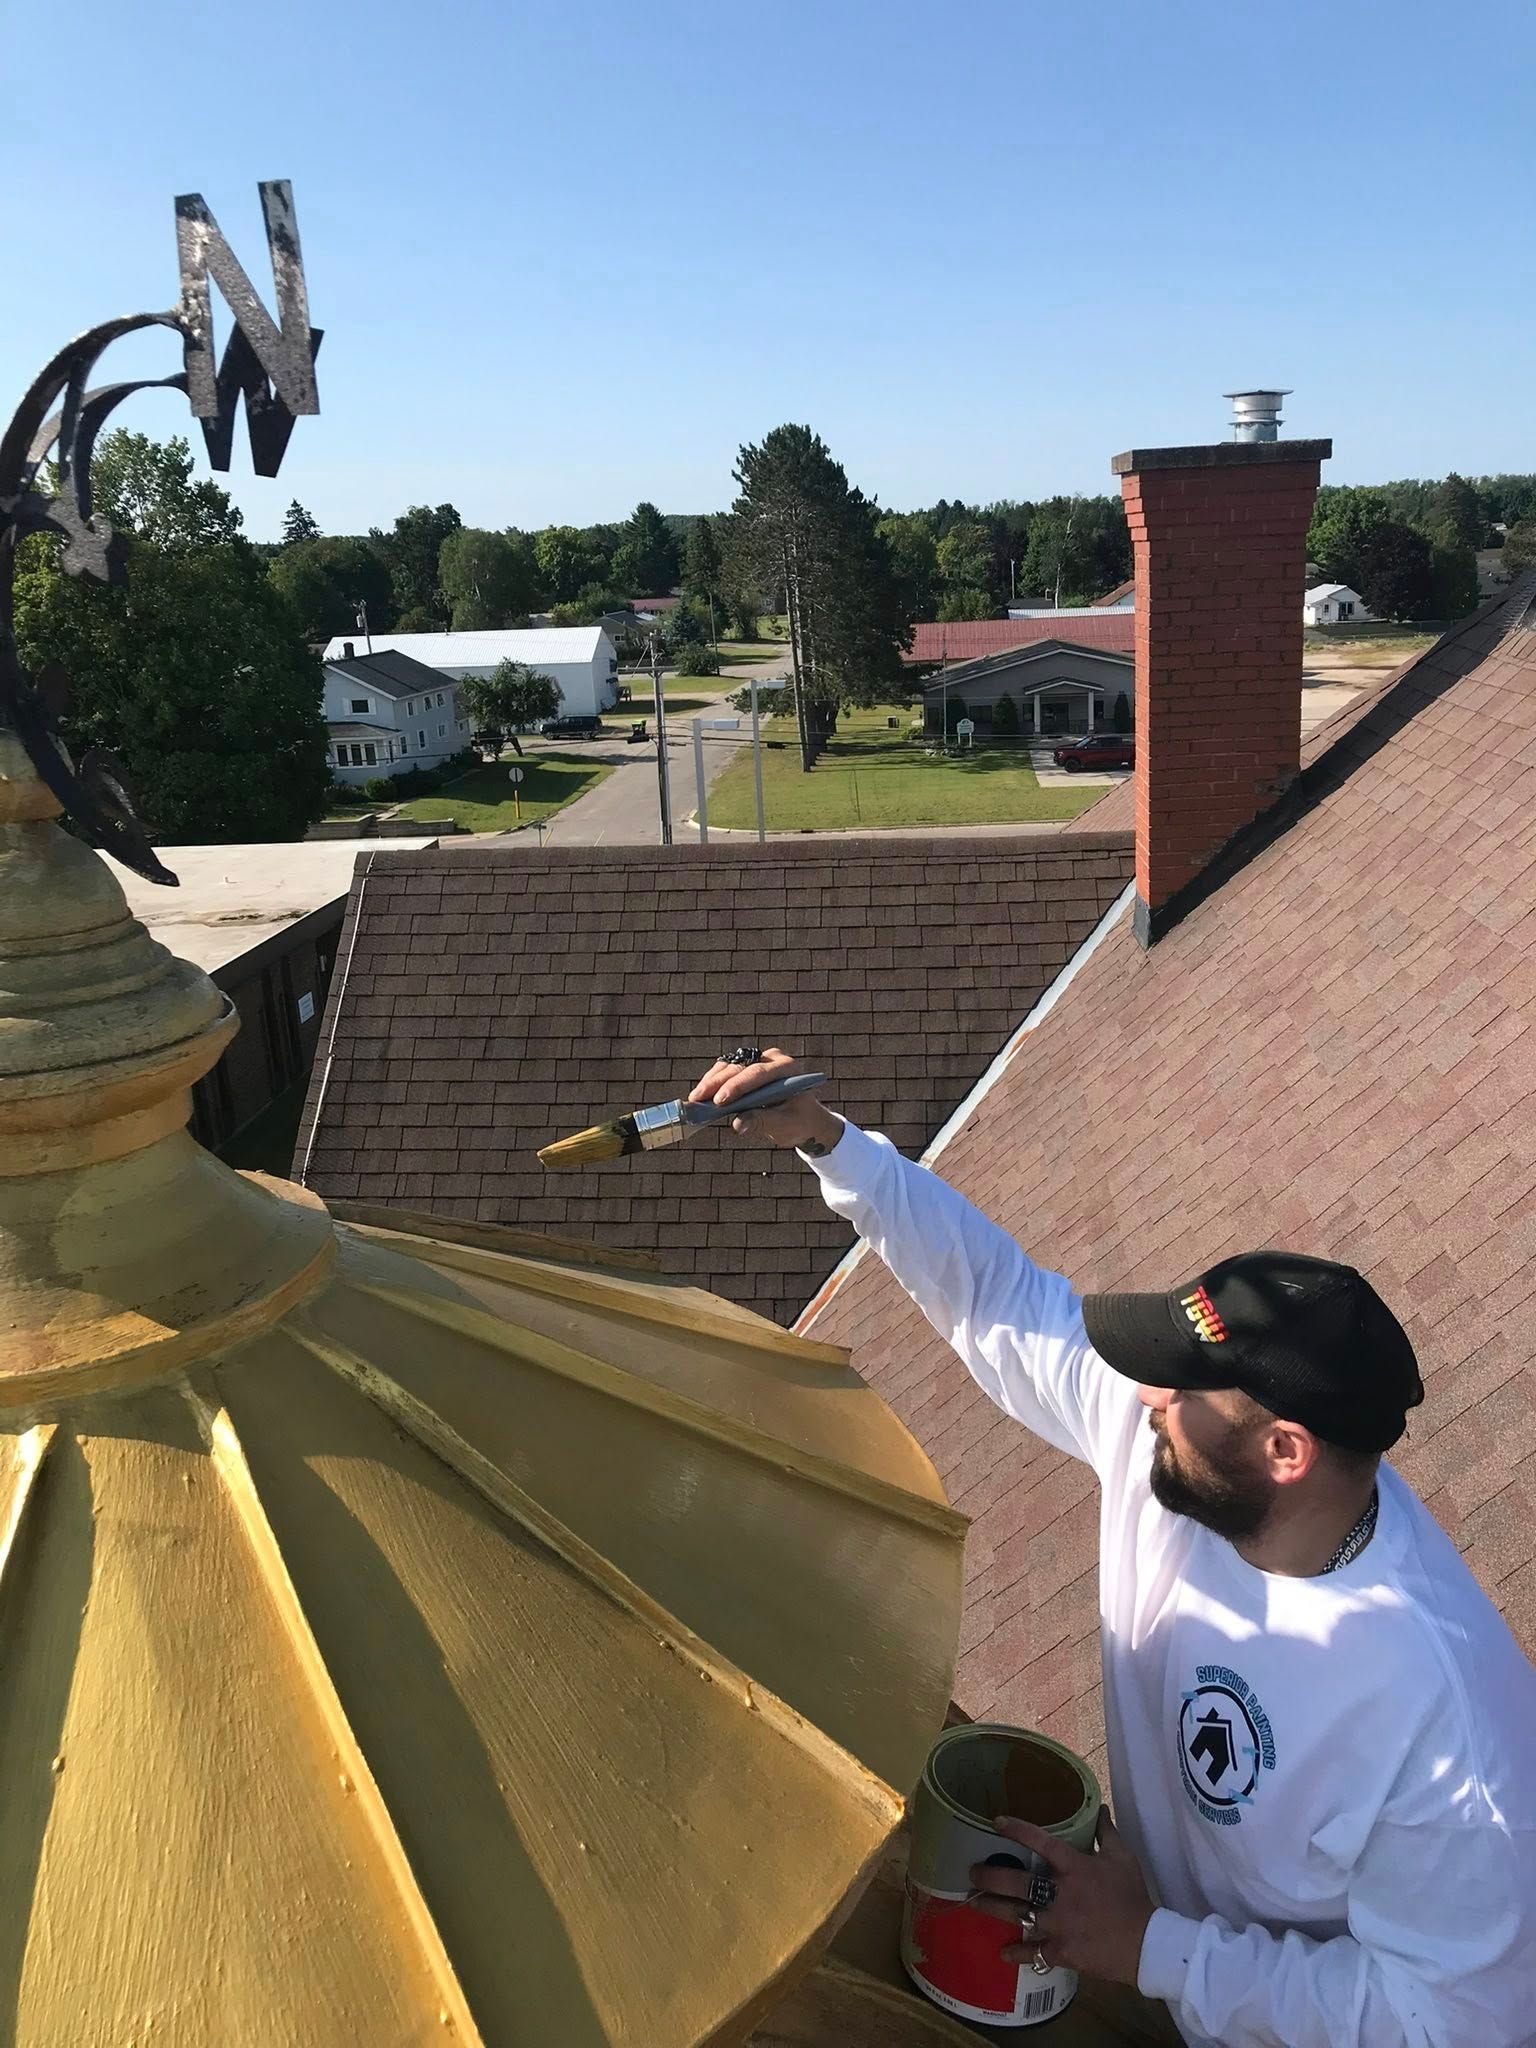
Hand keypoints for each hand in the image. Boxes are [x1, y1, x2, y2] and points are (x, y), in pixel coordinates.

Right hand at [688, 1047, 841, 1153]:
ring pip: (729, 1066)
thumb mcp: (784, 1124)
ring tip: (695, 1098)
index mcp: (787, 1068)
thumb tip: (737, 1124)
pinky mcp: (746, 1068)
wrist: (803, 1118)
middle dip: (717, 1083)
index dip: (737, 1086)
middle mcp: (772, 1059)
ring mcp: (758, 1061)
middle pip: (740, 1067)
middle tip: (699, 1099)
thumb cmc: (798, 1121)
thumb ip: (762, 1122)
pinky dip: (713, 1083)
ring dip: (711, 1081)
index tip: (719, 1100)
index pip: (758, 1073)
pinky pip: (726, 1071)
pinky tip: (701, 1094)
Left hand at [969, 1807, 1153, 1988]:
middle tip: (972, 1873)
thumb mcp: (1123, 1857)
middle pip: (1016, 1882)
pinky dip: (1016, 1954)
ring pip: (1017, 1914)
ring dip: (992, 1909)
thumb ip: (1106, 1832)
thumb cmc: (1133, 1897)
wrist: (1147, 1943)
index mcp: (1074, 1867)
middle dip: (990, 1876)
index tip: (995, 1822)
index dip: (1016, 1829)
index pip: (1040, 1841)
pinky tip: (1002, 1953)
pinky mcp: (1062, 1950)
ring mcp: (1058, 1924)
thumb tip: (1098, 1807)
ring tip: (974, 1903)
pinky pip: (1034, 1953)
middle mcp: (1060, 1893)